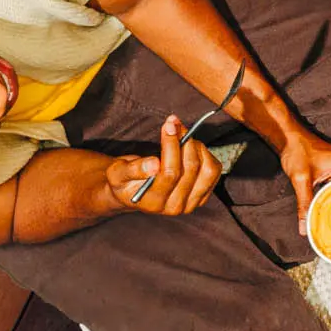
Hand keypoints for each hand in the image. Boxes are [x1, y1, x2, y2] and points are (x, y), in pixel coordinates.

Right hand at [105, 116, 222, 215]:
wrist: (133, 191)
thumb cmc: (124, 179)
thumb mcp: (118, 173)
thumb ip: (133, 169)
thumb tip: (153, 165)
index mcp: (153, 203)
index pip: (170, 173)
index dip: (171, 146)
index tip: (168, 125)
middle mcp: (174, 207)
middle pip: (190, 169)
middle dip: (183, 140)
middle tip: (174, 123)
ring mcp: (190, 203)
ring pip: (206, 170)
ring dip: (196, 146)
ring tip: (182, 135)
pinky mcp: (202, 196)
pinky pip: (213, 171)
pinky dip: (205, 154)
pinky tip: (190, 147)